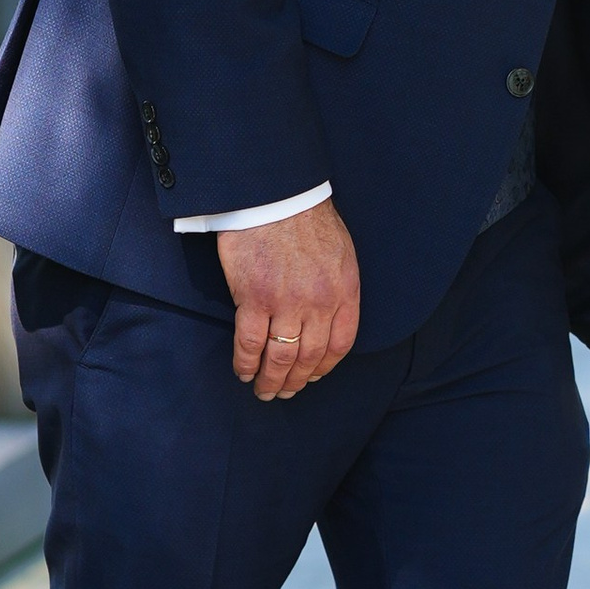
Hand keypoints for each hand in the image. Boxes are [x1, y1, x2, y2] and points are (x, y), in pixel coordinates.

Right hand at [220, 197, 360, 400]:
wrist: (276, 196)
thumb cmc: (307, 218)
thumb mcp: (341, 253)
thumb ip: (338, 287)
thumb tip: (328, 316)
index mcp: (345, 291)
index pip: (340, 344)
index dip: (325, 366)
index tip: (314, 376)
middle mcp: (319, 304)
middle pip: (309, 356)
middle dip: (296, 381)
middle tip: (285, 393)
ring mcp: (286, 303)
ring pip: (280, 356)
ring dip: (271, 380)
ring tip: (264, 390)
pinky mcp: (254, 298)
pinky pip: (249, 342)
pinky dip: (246, 362)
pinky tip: (244, 371)